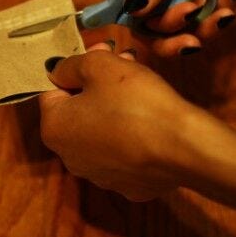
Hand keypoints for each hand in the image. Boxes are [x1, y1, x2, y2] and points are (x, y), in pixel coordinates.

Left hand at [39, 43, 203, 200]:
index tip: (102, 51)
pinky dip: (131, 131)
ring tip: (141, 85)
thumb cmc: (135, 101)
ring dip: (113, 104)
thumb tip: (59, 71)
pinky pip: (123, 149)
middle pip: (77, 109)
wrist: (184, 148)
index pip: (52, 89)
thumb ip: (70, 65)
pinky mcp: (129, 185)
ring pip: (99, 129)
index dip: (77, 66)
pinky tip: (150, 120)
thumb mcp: (99, 66)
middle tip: (124, 61)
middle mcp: (69, 157)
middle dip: (97, 82)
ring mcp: (99, 175)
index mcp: (54, 129)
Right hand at [121, 0, 235, 56]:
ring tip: (224, 13)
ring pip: (176, 31)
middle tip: (196, 37)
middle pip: (148, 27)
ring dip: (201, 29)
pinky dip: (217, 17)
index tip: (183, 15)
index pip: (127, 7)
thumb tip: (133, 8)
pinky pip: (200, 24)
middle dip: (174, 31)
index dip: (148, 22)